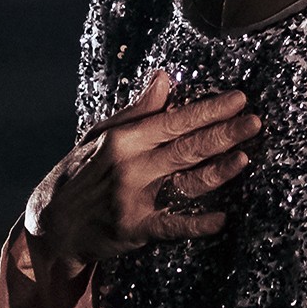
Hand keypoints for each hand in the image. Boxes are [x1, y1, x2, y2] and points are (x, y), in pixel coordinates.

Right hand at [24, 69, 259, 272]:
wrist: (51, 223)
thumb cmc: (79, 173)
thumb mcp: (100, 135)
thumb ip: (136, 110)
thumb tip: (164, 77)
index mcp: (124, 139)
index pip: (175, 120)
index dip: (209, 110)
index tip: (239, 99)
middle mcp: (131, 166)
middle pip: (187, 147)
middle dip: (224, 133)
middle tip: (255, 122)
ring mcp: (133, 198)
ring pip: (185, 181)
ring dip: (217, 171)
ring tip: (244, 158)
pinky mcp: (134, 230)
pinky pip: (172, 226)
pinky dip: (197, 224)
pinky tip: (222, 219)